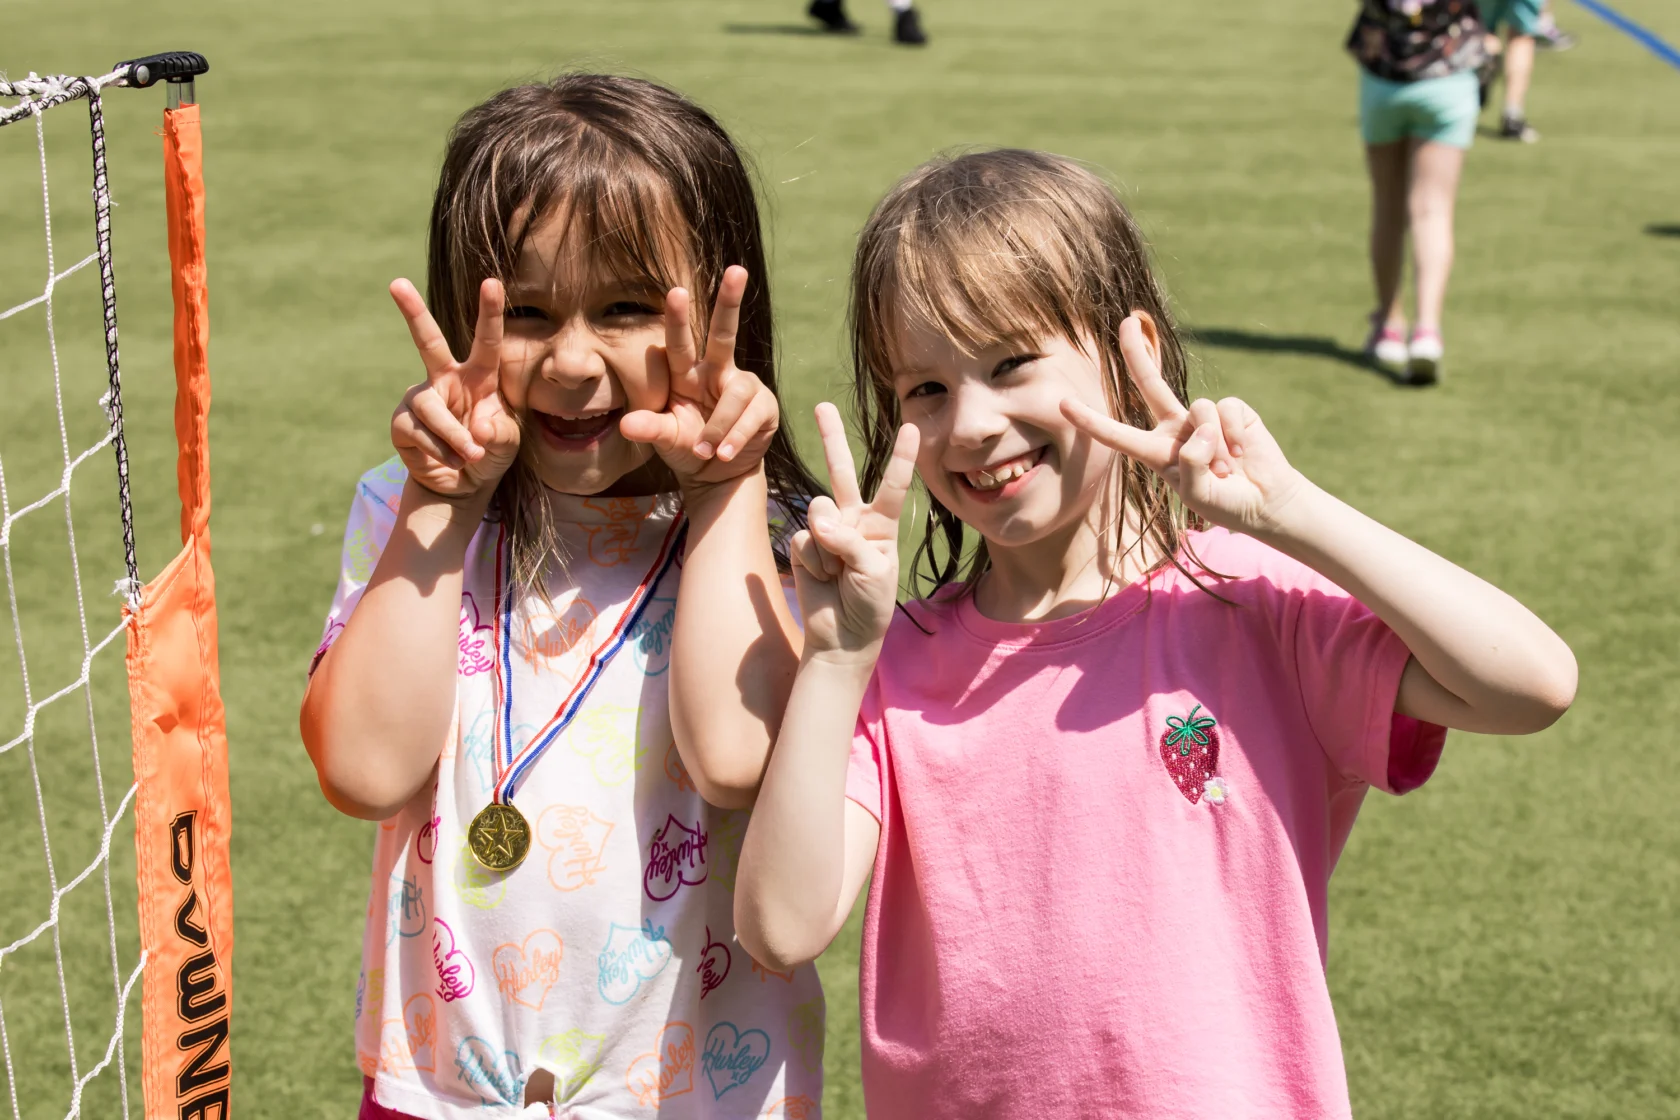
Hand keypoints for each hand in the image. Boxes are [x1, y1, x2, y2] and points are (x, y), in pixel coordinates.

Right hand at [388, 277, 520, 500]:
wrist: (463, 486)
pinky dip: (442, 452)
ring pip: (432, 408)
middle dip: (413, 312)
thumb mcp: (507, 444)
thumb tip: (478, 425)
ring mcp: (421, 399)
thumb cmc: (489, 454)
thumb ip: (501, 433)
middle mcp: (445, 380)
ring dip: (455, 436)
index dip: (489, 313)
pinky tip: (453, 462)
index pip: (486, 342)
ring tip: (471, 456)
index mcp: (478, 377)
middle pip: (427, 341)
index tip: (492, 282)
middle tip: (397, 283)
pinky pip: (420, 433)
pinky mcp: (402, 423)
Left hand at [620, 266, 780, 492]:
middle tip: (736, 270)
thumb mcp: (666, 439)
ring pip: (735, 394)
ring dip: (719, 425)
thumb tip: (626, 425)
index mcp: (686, 374)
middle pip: (724, 333)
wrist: (718, 473)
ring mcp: (743, 386)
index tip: (675, 291)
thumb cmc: (687, 446)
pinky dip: (735, 437)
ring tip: (707, 451)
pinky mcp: (764, 406)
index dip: (677, 319)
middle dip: (730, 301)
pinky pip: (751, 416)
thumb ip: (650, 428)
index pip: (679, 344)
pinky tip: (722, 453)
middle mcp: (716, 372)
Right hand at [790, 403, 918, 660]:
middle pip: (842, 472)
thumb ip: (848, 541)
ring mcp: (826, 531)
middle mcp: (854, 520)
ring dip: (829, 545)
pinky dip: (813, 561)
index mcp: (882, 524)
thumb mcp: (874, 571)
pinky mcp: (804, 545)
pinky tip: (822, 578)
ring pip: (820, 509)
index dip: (900, 457)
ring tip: (839, 573)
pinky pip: (804, 538)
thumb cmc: (870, 604)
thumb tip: (817, 522)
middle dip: (831, 438)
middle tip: (822, 406)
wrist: (842, 637)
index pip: (893, 485)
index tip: (910, 426)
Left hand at [1060, 315, 1305, 536]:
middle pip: (1151, 384)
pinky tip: (1243, 453)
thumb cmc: (1225, 502)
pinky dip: (1234, 435)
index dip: (1091, 420)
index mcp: (1157, 452)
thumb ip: (1191, 464)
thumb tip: (1199, 427)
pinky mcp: (1233, 411)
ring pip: (1199, 410)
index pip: (1118, 435)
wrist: (1265, 502)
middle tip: (1126, 322)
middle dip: (1138, 352)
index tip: (1063, 404)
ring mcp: (1204, 418)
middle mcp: (1176, 428)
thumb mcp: (1198, 494)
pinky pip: (1225, 410)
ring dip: (1216, 445)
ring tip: (1228, 469)